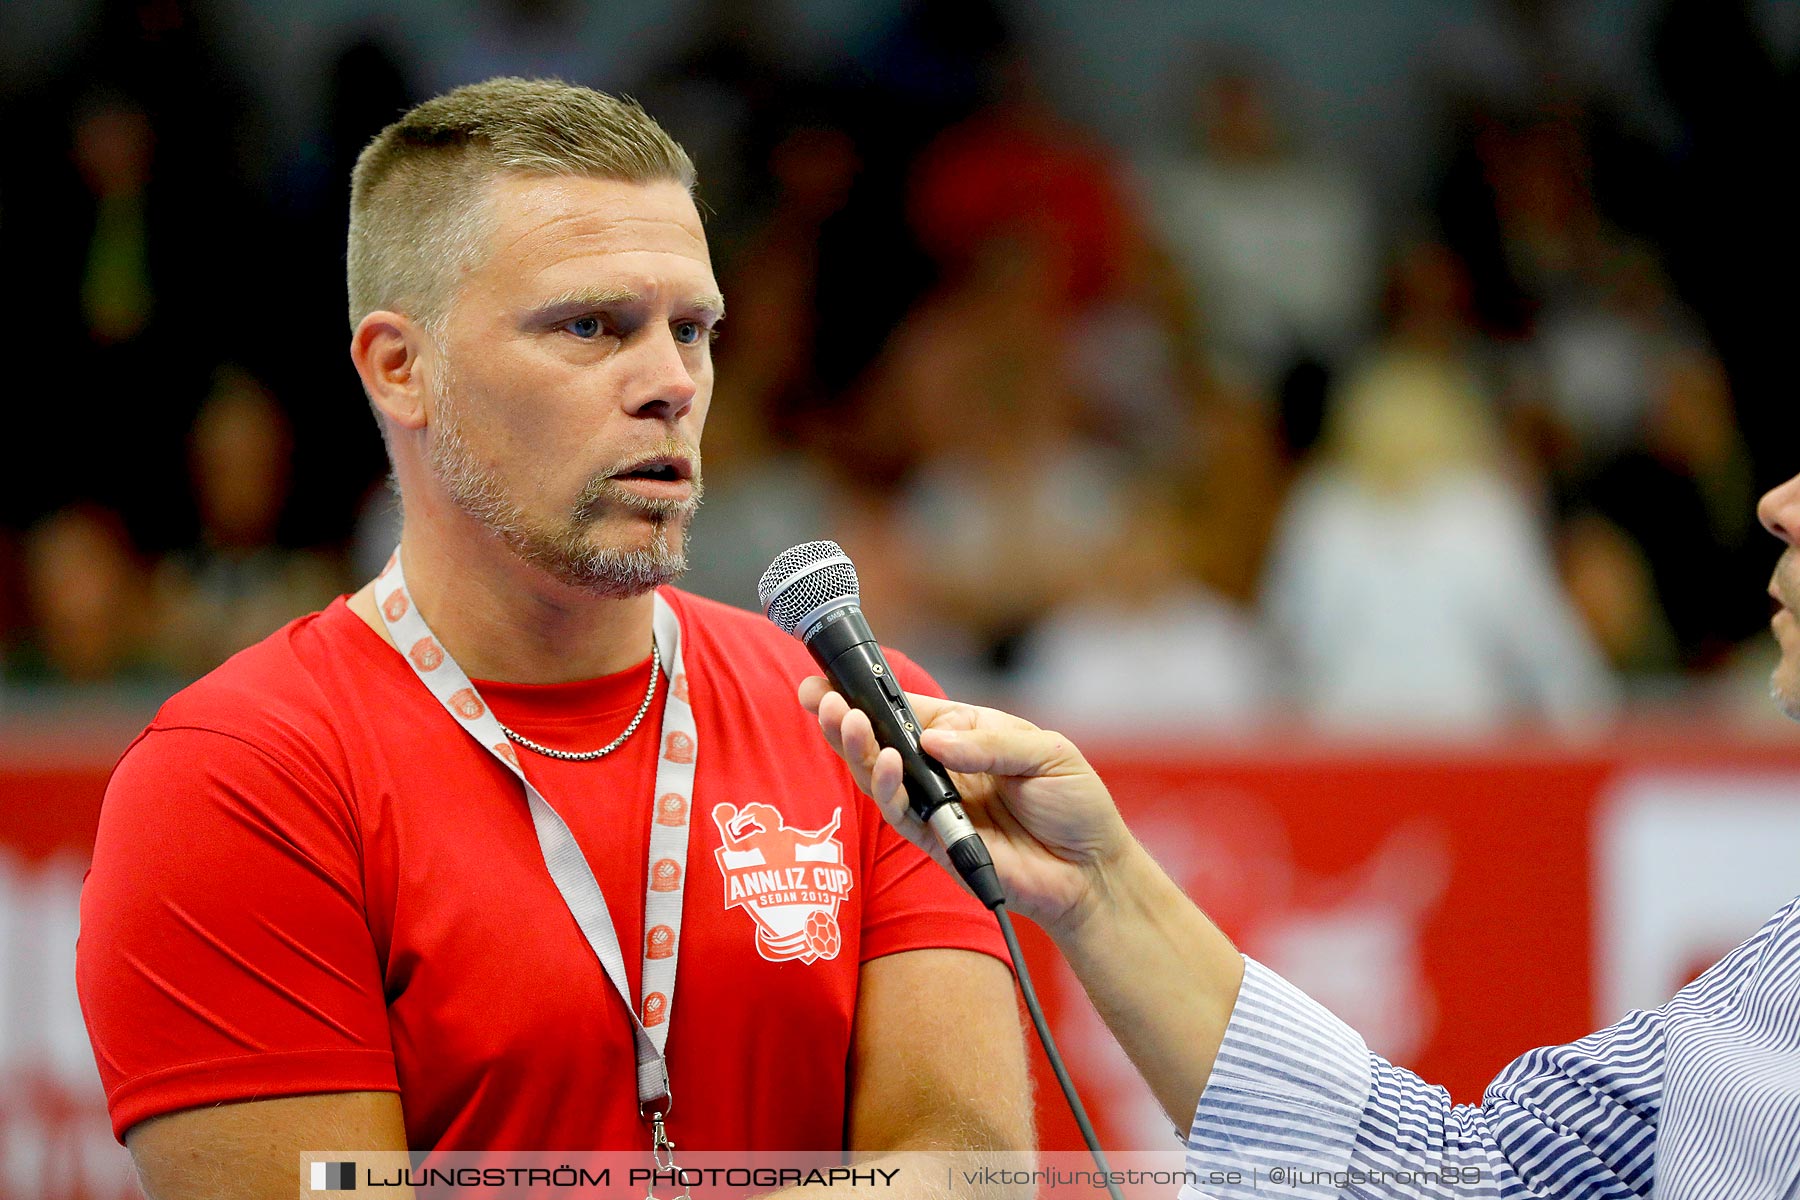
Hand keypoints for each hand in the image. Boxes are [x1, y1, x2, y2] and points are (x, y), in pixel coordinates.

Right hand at [799, 677, 1132, 935]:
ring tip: (845, 721)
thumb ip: (990, 744)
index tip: (828, 680)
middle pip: (879, 742)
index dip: (866, 695)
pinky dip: (890, 790)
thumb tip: (931, 739)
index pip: (905, 710)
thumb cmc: (1074, 804)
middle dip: (845, 719)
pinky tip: (888, 764)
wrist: (1092, 870)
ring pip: (879, 777)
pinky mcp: (936, 843)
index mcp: (963, 735)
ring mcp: (935, 806)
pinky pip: (901, 816)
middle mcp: (940, 769)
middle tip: (821, 700)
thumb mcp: (1046, 753)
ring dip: (858, 749)